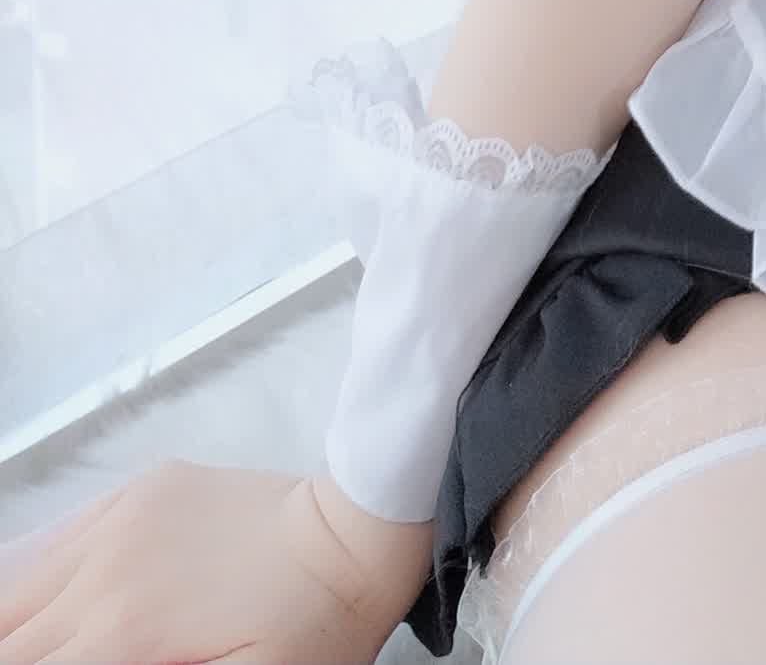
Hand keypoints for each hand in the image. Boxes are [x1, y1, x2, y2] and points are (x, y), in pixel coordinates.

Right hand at [0, 460, 423, 664]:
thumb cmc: (312, 631)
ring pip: (19, 588)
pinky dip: (41, 583)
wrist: (357, 532)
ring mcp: (119, 520)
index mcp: (121, 633)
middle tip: (70, 660)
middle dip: (26, 656)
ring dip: (23, 628)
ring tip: (52, 647)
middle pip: (13, 636)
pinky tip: (62, 610)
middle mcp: (104, 569)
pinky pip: (58, 541)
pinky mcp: (139, 492)